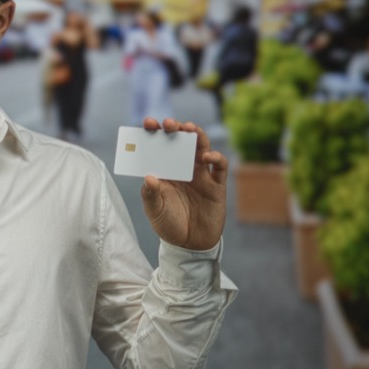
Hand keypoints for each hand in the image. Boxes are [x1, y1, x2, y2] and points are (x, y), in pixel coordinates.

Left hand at [140, 118, 227, 249]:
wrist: (190, 245)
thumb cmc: (169, 225)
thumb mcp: (155, 211)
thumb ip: (150, 195)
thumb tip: (149, 177)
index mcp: (166, 171)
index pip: (159, 146)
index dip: (155, 133)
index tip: (148, 123)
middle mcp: (183, 169)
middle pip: (182, 142)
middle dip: (176, 128)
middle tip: (169, 124)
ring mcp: (201, 176)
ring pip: (202, 148)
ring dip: (197, 136)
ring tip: (189, 129)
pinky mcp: (216, 186)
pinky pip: (220, 167)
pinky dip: (216, 158)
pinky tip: (207, 157)